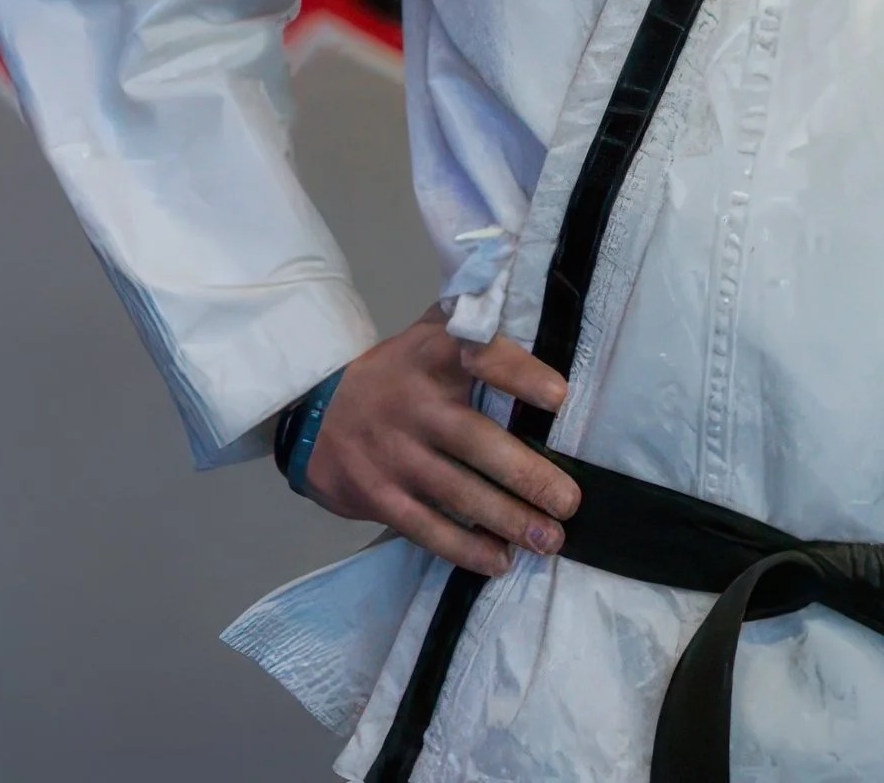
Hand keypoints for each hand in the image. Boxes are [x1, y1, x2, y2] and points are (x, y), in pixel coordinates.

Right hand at [303, 307, 580, 579]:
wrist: (314, 412)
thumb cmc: (397, 371)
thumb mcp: (429, 331)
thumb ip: (476, 324)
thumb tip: (540, 323)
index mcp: (433, 354)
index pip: (479, 355)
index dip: (518, 374)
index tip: (558, 397)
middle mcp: (415, 404)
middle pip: (476, 441)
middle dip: (526, 475)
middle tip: (569, 500)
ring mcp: (396, 455)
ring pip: (458, 493)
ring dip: (508, 520)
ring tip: (549, 538)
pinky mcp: (380, 497)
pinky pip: (428, 529)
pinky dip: (466, 549)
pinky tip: (500, 559)